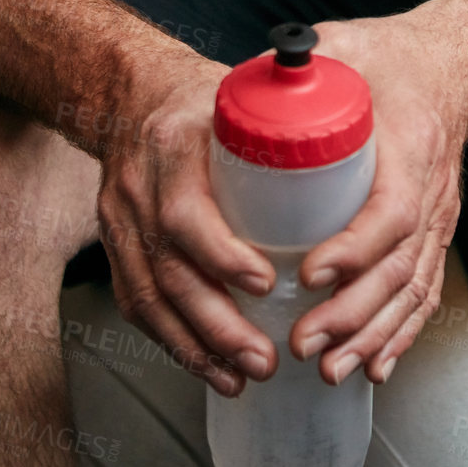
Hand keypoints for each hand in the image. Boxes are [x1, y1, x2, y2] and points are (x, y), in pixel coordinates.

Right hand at [96, 53, 280, 397]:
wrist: (129, 89)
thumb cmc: (196, 96)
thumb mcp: (236, 93)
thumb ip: (282, 119)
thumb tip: (353, 134)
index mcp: (173, 146)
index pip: (186, 213)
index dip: (223, 256)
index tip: (266, 283)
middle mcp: (138, 188)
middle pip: (170, 272)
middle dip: (217, 327)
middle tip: (265, 358)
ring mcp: (120, 219)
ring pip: (148, 298)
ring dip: (196, 348)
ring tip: (240, 377)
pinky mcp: (114, 244)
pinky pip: (136, 303)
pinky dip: (171, 340)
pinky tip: (205, 363)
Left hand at [288, 7, 467, 386]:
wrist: (451, 65)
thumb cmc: (395, 58)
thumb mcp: (346, 46)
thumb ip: (298, 64)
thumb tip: (241, 84)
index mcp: (411, 146)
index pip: (392, 210)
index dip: (355, 248)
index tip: (310, 272)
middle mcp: (432, 191)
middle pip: (400, 266)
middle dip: (352, 313)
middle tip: (302, 342)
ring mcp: (438, 218)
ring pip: (412, 290)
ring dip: (371, 336)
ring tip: (328, 369)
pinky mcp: (434, 233)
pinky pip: (424, 293)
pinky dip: (401, 335)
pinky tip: (375, 367)